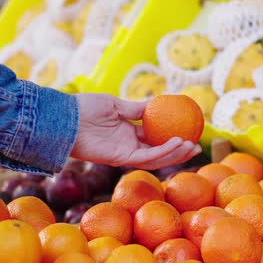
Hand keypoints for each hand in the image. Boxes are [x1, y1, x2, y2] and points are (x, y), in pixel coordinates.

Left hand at [69, 93, 201, 169]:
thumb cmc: (84, 108)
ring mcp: (124, 152)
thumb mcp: (115, 104)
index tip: (189, 131)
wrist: (65, 118)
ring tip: (192, 146)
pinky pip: (146, 157)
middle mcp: (128, 144)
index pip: (154, 137)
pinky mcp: (119, 158)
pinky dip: (162, 152)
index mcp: (128, 131)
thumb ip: (134, 108)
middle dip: (179, 152)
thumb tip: (156, 103)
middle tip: (197, 146)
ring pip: (156, 158)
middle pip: (159, 151)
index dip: (171, 137)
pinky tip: (177, 143)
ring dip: (175, 154)